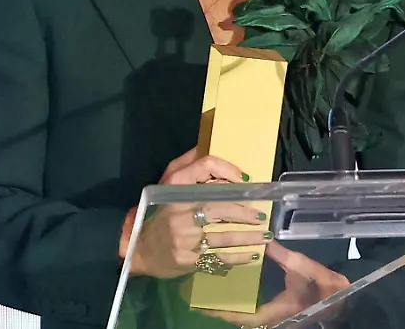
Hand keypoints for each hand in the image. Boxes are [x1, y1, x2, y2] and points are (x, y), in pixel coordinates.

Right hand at [127, 148, 268, 277]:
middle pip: (221, 206)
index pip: (205, 166)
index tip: (245, 180)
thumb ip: (186, 167)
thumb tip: (204, 145)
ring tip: (265, 236)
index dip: (228, 170)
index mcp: (174, 187)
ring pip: (224, 235)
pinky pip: (220, 257)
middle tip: (262, 216)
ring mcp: (184, 236)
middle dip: (245, 212)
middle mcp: (179, 210)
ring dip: (249, 236)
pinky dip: (240, 256)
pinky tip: (253, 254)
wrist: (139, 251)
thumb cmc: (158, 214)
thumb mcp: (165, 186)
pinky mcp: (188, 258)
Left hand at [200, 241, 349, 327]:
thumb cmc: (322, 284)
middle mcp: (273, 317)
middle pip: (241, 319)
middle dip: (222, 312)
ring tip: (215, 298)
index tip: (204, 306)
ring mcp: (276, 316)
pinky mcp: (280, 312)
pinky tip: (237, 296)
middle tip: (202, 301)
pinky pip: (256, 312)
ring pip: (248, 317)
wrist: (340, 297)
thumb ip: (282, 256)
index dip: (223, 313)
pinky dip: (244, 306)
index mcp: (276, 310)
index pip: (243, 317)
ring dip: (232, 310)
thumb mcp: (302, 266)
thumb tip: (265, 241)